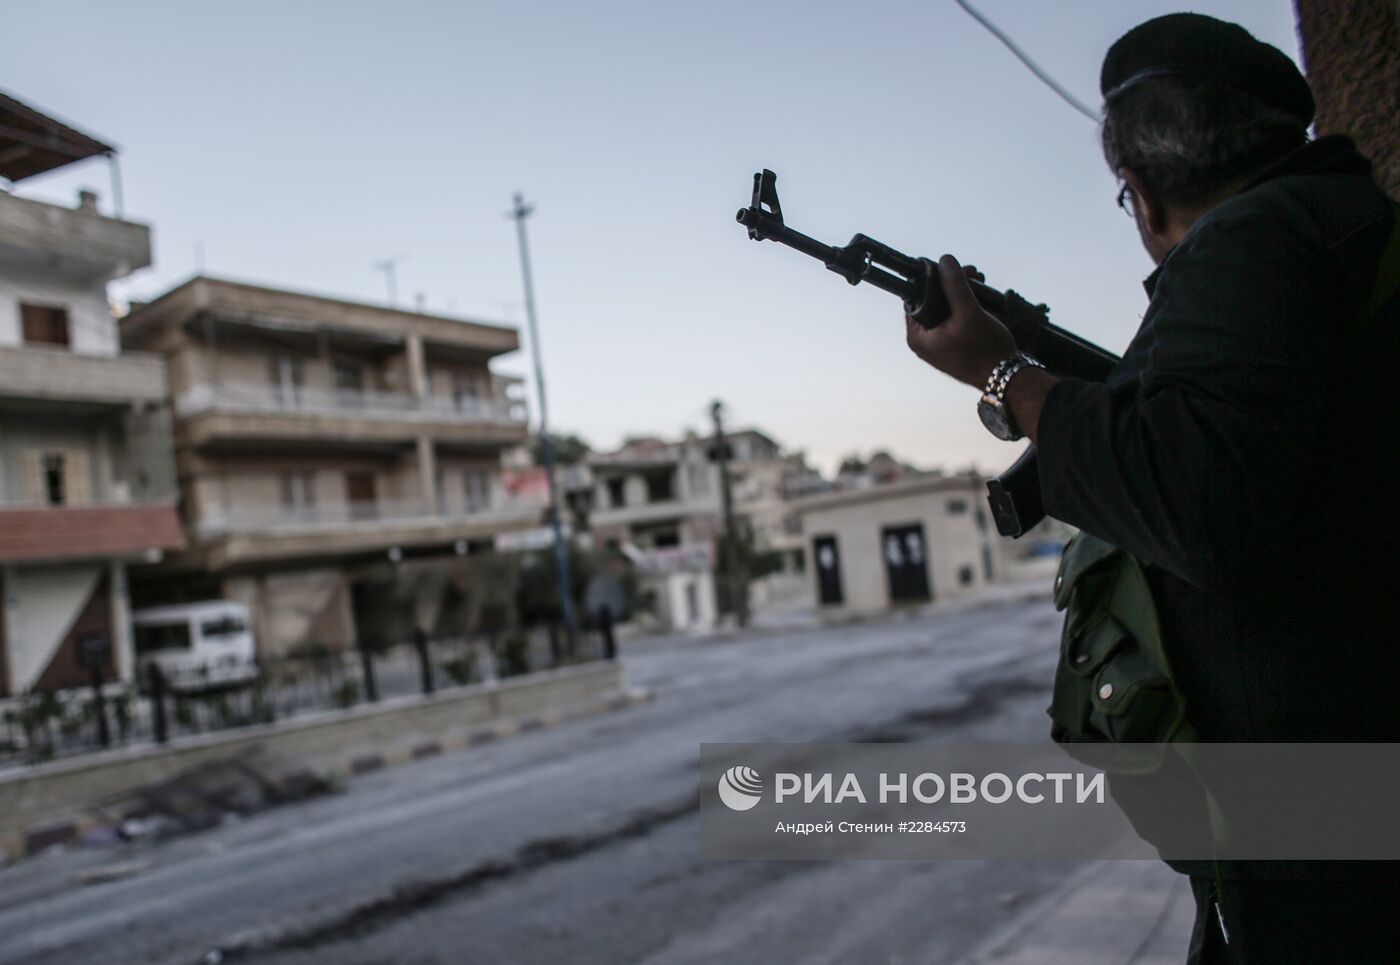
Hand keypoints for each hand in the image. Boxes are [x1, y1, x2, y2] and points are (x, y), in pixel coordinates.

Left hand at [905, 254, 1016, 387]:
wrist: (1006, 377)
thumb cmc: (986, 350)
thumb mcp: (969, 312)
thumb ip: (955, 285)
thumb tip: (945, 261)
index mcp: (918, 337)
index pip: (916, 299)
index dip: (932, 280)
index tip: (949, 268)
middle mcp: (926, 342)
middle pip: (933, 303)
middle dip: (953, 285)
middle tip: (971, 273)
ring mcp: (940, 345)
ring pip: (947, 310)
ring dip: (963, 293)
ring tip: (979, 281)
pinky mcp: (955, 346)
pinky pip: (957, 320)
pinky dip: (967, 307)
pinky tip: (983, 298)